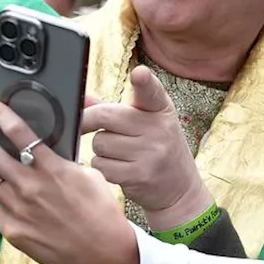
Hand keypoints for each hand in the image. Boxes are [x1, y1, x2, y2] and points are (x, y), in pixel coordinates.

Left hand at [0, 100, 137, 263]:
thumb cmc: (100, 211)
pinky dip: (2, 199)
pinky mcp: (12, 230)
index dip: (1, 115)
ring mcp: (17, 210)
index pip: (19, 133)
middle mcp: (30, 187)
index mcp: (52, 169)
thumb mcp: (88, 175)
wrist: (102, 252)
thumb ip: (62, 163)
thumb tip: (44, 154)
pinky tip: (10, 197)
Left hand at [80, 66, 210, 229]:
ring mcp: (151, 153)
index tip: (139, 74)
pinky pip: (101, 166)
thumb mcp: (146, 124)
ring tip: (119, 154)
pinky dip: (103, 168)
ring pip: (99, 143)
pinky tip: (120, 169)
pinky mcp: (139, 175)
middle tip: (91, 127)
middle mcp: (159, 129)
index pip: (152, 91)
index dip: (144, 81)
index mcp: (161, 109)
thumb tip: (83, 100)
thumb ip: (114, 109)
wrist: (180, 189)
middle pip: (104, 116)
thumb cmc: (158, 149)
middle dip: (89, 122)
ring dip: (100, 150)